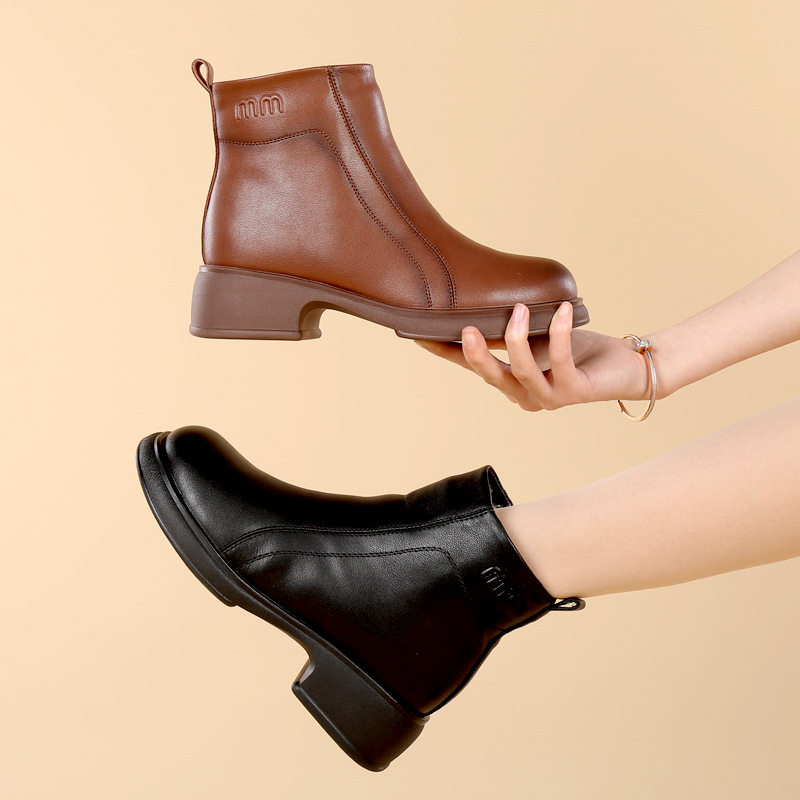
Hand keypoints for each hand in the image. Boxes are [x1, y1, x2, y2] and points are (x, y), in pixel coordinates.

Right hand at [415, 302, 650, 411]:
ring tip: (520, 310)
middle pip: (491, 377)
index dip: (446, 352)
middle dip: (476, 354)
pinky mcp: (575, 392)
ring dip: (518, 340)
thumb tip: (482, 304)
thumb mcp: (538, 336)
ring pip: (521, 371)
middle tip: (465, 328)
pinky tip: (564, 310)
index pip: (471, 368)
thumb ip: (510, 330)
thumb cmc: (580, 350)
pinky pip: (561, 360)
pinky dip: (561, 332)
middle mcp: (525, 395)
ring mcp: (549, 397)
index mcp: (511, 383)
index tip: (419, 335)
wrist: (625, 367)